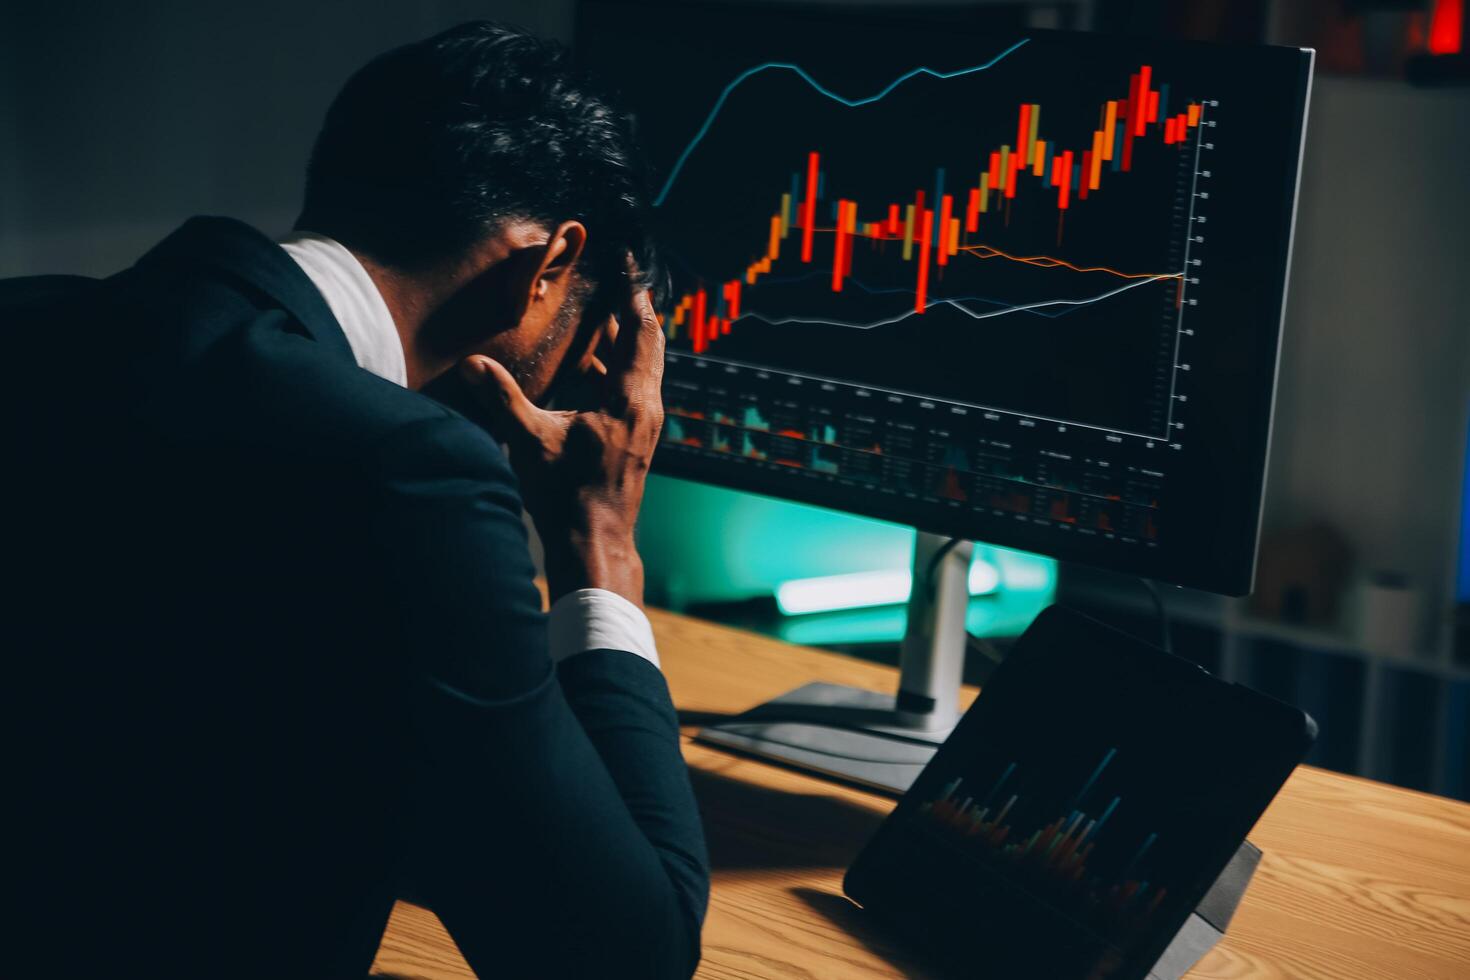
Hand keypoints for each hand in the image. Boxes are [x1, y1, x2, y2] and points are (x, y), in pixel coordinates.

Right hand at [460, 283, 664, 605]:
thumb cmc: (568, 497)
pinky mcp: (635, 440)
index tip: (628, 264)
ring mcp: (645, 426)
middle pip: (648, 344)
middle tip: (618, 281)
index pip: (641, 330)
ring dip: (624, 342)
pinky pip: (633, 390)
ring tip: (602, 316)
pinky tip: (592, 368)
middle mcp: (646, 408)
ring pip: (642, 368)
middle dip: (632, 311)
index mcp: (630, 399)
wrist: (594, 544)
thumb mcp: (529, 441)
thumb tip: (472, 364)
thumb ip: (501, 397)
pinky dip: (617, 370)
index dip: (633, 294)